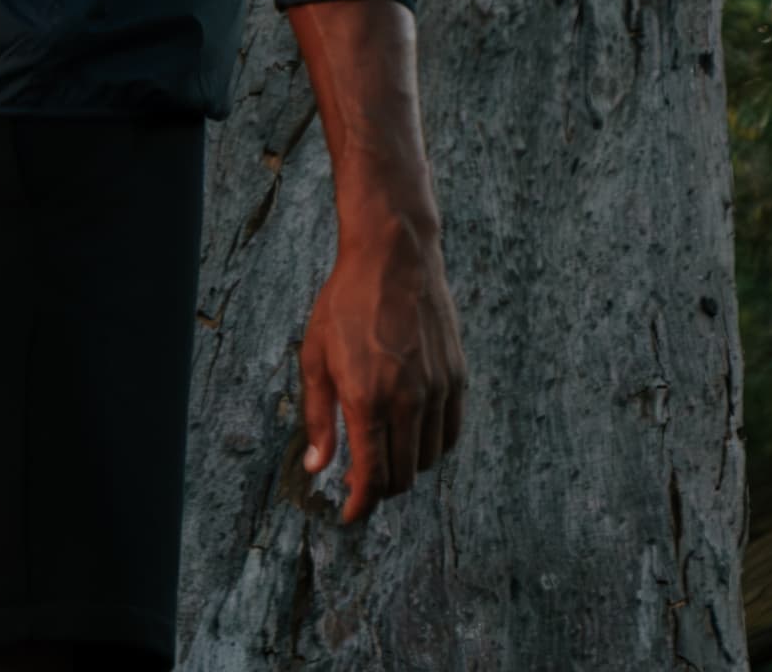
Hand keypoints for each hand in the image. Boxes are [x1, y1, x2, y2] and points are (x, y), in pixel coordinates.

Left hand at [297, 209, 466, 521]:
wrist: (394, 257)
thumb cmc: (345, 302)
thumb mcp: (315, 356)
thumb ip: (319, 417)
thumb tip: (318, 468)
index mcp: (367, 398)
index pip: (371, 477)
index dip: (360, 506)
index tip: (349, 515)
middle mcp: (408, 400)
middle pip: (401, 476)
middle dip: (379, 491)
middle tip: (360, 484)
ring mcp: (438, 390)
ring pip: (427, 459)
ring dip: (405, 470)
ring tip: (384, 457)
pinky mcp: (457, 377)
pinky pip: (450, 433)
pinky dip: (432, 448)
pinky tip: (413, 439)